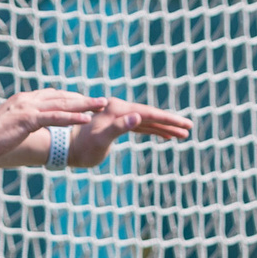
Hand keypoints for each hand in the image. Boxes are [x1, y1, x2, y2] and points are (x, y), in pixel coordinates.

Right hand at [0, 89, 110, 157]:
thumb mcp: (8, 125)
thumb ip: (21, 121)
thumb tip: (26, 127)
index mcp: (23, 99)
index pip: (52, 95)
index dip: (71, 98)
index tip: (86, 101)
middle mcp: (27, 99)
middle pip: (61, 96)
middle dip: (83, 99)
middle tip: (102, 100)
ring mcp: (28, 108)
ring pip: (62, 104)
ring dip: (84, 105)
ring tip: (101, 106)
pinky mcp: (28, 119)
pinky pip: (55, 117)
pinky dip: (72, 117)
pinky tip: (87, 119)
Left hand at [65, 96, 192, 167]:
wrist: (67, 148)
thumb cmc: (83, 148)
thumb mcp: (101, 139)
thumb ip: (119, 127)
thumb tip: (138, 117)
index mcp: (118, 109)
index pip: (149, 113)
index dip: (168, 119)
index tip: (185, 125)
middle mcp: (120, 109)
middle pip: (151, 115)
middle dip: (171, 122)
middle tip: (189, 129)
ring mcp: (119, 116)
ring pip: (148, 121)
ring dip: (165, 128)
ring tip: (183, 136)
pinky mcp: (118, 125)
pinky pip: (141, 127)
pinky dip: (154, 131)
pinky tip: (165, 137)